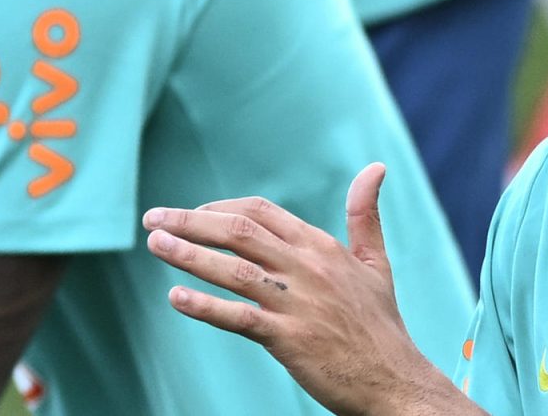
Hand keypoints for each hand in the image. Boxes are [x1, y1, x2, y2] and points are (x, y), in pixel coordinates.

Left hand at [144, 165, 473, 415]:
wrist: (394, 381)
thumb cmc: (381, 324)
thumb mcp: (375, 262)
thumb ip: (365, 215)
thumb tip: (376, 167)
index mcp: (321, 246)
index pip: (261, 211)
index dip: (221, 207)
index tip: (192, 213)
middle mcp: (307, 267)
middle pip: (239, 230)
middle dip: (191, 221)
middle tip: (153, 218)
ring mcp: (298, 302)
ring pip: (234, 268)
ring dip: (189, 254)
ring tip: (155, 243)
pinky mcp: (289, 339)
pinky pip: (239, 317)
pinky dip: (206, 306)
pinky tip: (176, 296)